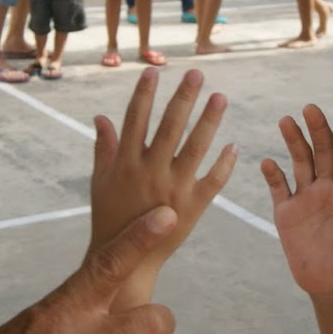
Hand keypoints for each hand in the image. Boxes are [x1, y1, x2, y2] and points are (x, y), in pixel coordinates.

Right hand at [90, 68, 236, 284]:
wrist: (126, 261)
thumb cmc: (109, 218)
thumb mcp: (99, 182)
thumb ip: (103, 148)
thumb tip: (100, 116)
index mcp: (125, 164)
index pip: (135, 120)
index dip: (144, 95)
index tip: (153, 72)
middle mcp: (150, 172)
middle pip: (170, 127)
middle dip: (184, 98)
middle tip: (197, 74)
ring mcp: (173, 189)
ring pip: (195, 148)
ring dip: (209, 121)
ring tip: (220, 98)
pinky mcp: (193, 207)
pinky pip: (213, 181)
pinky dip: (224, 163)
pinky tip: (233, 145)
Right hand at [261, 105, 332, 298]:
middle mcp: (330, 188)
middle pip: (324, 151)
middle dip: (317, 129)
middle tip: (310, 108)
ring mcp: (307, 198)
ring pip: (300, 162)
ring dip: (294, 141)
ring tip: (286, 121)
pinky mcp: (287, 213)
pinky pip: (278, 188)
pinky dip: (273, 175)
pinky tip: (269, 162)